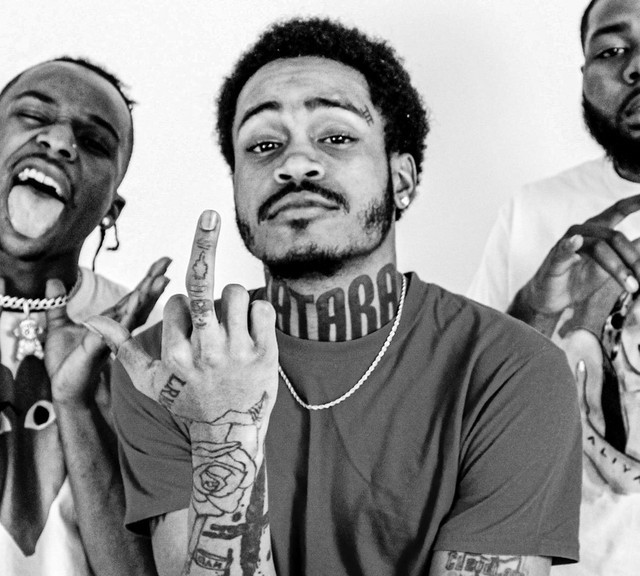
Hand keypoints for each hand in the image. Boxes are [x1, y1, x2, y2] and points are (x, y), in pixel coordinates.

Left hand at [45, 257, 171, 404]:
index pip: (133, 295)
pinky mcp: (104, 346)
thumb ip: (58, 305)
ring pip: (136, 310)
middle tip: (168, 261)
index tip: (162, 263)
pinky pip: (120, 326)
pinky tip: (138, 299)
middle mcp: (118, 326)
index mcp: (111, 320)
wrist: (66, 389)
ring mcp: (114, 336)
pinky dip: (130, 312)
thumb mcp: (57, 327)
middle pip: (140, 299)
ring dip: (148, 294)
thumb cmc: (66, 364)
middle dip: (154, 280)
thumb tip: (53, 281)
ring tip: (162, 277)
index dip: (147, 279)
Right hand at [85, 210, 278, 423]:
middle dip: (204, 242)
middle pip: (202, 283)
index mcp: (174, 354)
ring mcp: (237, 352)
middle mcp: (205, 351)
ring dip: (231, 299)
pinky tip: (251, 333)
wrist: (229, 436)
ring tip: (230, 324)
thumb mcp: (148, 382)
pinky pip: (261, 307)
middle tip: (208, 214)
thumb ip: (122, 348)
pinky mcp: (265, 354)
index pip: (177, 302)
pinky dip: (257, 312)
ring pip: (234, 292)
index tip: (189, 333)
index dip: (183, 311)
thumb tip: (89, 322)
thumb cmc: (186, 404)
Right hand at [512, 194, 639, 331]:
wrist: (551, 298)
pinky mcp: (554, 260)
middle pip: (614, 236)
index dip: (633, 202)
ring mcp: (566, 245)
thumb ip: (628, 253)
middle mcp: (582, 232)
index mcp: (596, 231)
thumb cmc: (579, 280)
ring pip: (597, 247)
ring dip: (617, 267)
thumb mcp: (609, 266)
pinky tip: (576, 243)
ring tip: (630, 285)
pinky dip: (569, 247)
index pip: (617, 211)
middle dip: (633, 259)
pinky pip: (563, 251)